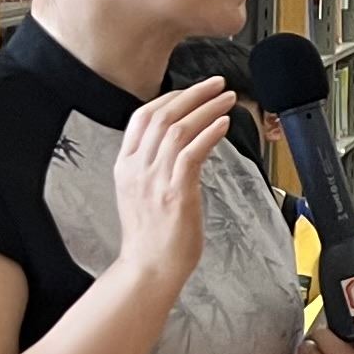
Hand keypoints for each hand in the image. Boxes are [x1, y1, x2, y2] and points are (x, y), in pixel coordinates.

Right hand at [111, 80, 232, 293]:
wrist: (149, 269)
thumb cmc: (152, 236)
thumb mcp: (143, 193)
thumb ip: (155, 167)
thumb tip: (180, 146)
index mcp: (125, 166)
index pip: (142, 118)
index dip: (170, 98)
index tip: (192, 90)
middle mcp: (136, 168)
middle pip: (161, 116)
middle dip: (192, 94)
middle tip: (217, 84)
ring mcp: (154, 180)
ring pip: (178, 129)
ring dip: (207, 109)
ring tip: (228, 99)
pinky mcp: (175, 193)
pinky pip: (191, 153)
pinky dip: (209, 133)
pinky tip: (223, 123)